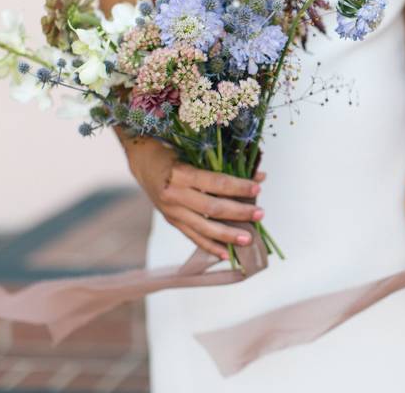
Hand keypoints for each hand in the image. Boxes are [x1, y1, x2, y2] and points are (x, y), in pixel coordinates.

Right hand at [121, 135, 265, 260]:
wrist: (144, 161)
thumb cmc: (175, 151)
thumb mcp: (197, 152)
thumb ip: (226, 166)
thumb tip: (259, 177)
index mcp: (181, 173)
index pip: (216, 183)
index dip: (238, 187)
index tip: (257, 188)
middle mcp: (174, 194)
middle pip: (212, 209)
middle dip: (239, 213)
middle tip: (260, 214)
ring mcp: (172, 211)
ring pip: (203, 228)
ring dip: (228, 235)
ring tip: (249, 238)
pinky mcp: (171, 221)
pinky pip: (193, 237)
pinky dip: (210, 246)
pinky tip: (226, 253)